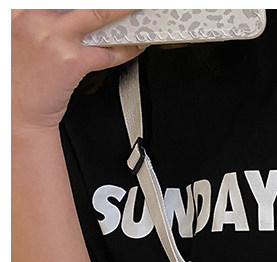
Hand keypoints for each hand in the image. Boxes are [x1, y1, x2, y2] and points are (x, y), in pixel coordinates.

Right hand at [11, 9, 142, 132]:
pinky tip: (134, 46)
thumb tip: (69, 12)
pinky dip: (126, 49)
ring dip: (122, 12)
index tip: (92, 5)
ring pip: (98, 14)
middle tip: (125, 3)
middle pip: (81, 1)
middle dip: (108, 3)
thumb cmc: (19, 74)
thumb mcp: (22, 32)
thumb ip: (43, 17)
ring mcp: (54, 38)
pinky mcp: (72, 62)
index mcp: (19, 8)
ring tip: (135, 11)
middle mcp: (33, 17)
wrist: (16, 110)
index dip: (72, 0)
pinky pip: (107, 52)